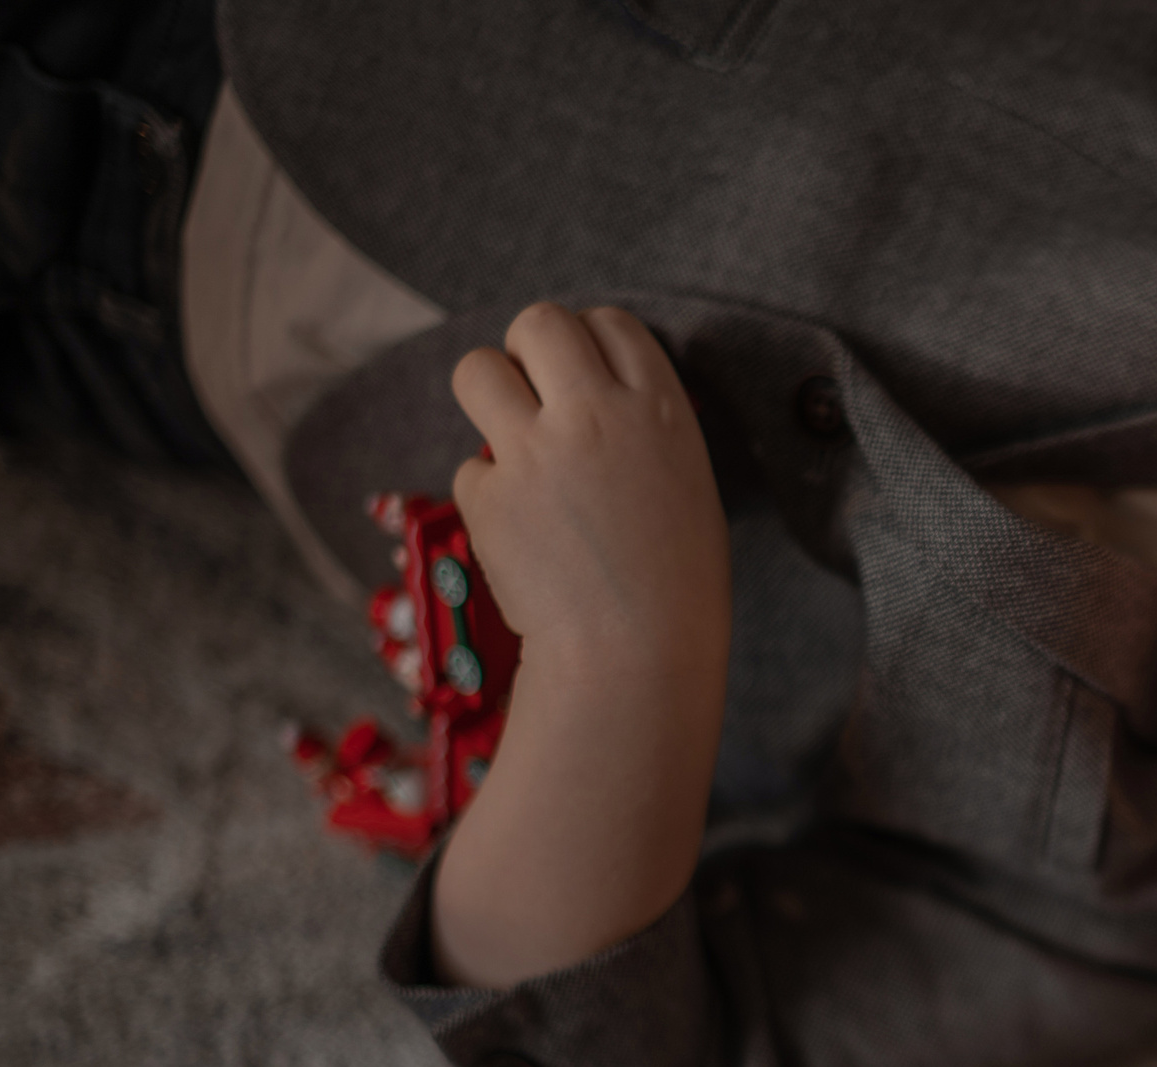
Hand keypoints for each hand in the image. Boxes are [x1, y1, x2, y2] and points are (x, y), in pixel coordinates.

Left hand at [450, 302, 728, 680]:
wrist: (636, 654)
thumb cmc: (679, 584)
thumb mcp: (687, 484)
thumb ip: (642, 429)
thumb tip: (592, 397)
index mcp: (659, 410)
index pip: (610, 324)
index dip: (591, 343)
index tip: (585, 376)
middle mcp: (595, 415)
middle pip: (539, 322)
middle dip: (529, 349)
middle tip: (535, 392)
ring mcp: (534, 452)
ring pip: (476, 369)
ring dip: (489, 396)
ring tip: (510, 440)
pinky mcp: (487, 495)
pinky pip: (470, 468)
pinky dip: (488, 494)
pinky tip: (522, 533)